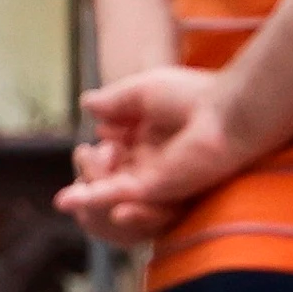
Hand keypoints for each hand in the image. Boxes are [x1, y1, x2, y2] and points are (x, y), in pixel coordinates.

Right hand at [58, 62, 244, 243]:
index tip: (105, 134)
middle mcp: (152, 164)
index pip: (114, 154)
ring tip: (76, 183)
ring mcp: (153, 180)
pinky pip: (117, 198)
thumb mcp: (143, 90)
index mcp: (152, 140)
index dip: (99, 150)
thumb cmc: (194, 96)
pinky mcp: (155, 191)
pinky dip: (91, 199)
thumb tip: (86, 103)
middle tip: (90, 154)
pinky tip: (65, 200)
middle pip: (108, 176)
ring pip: (108, 191)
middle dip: (91, 168)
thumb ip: (114, 101)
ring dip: (88, 186)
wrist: (226, 112)